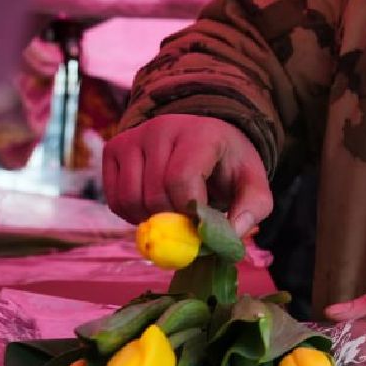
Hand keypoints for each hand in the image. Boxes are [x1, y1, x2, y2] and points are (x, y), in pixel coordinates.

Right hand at [103, 114, 271, 236]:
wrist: (204, 140)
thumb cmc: (227, 165)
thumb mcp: (252, 184)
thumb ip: (252, 209)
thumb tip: (230, 236)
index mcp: (200, 133)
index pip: (181, 179)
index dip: (190, 211)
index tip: (202, 221)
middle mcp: (161, 128)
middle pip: (155, 194)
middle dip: (173, 220)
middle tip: (189, 220)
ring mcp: (133, 136)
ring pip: (129, 199)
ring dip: (150, 221)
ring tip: (172, 213)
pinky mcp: (114, 149)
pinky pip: (114, 199)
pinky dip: (132, 215)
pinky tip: (152, 208)